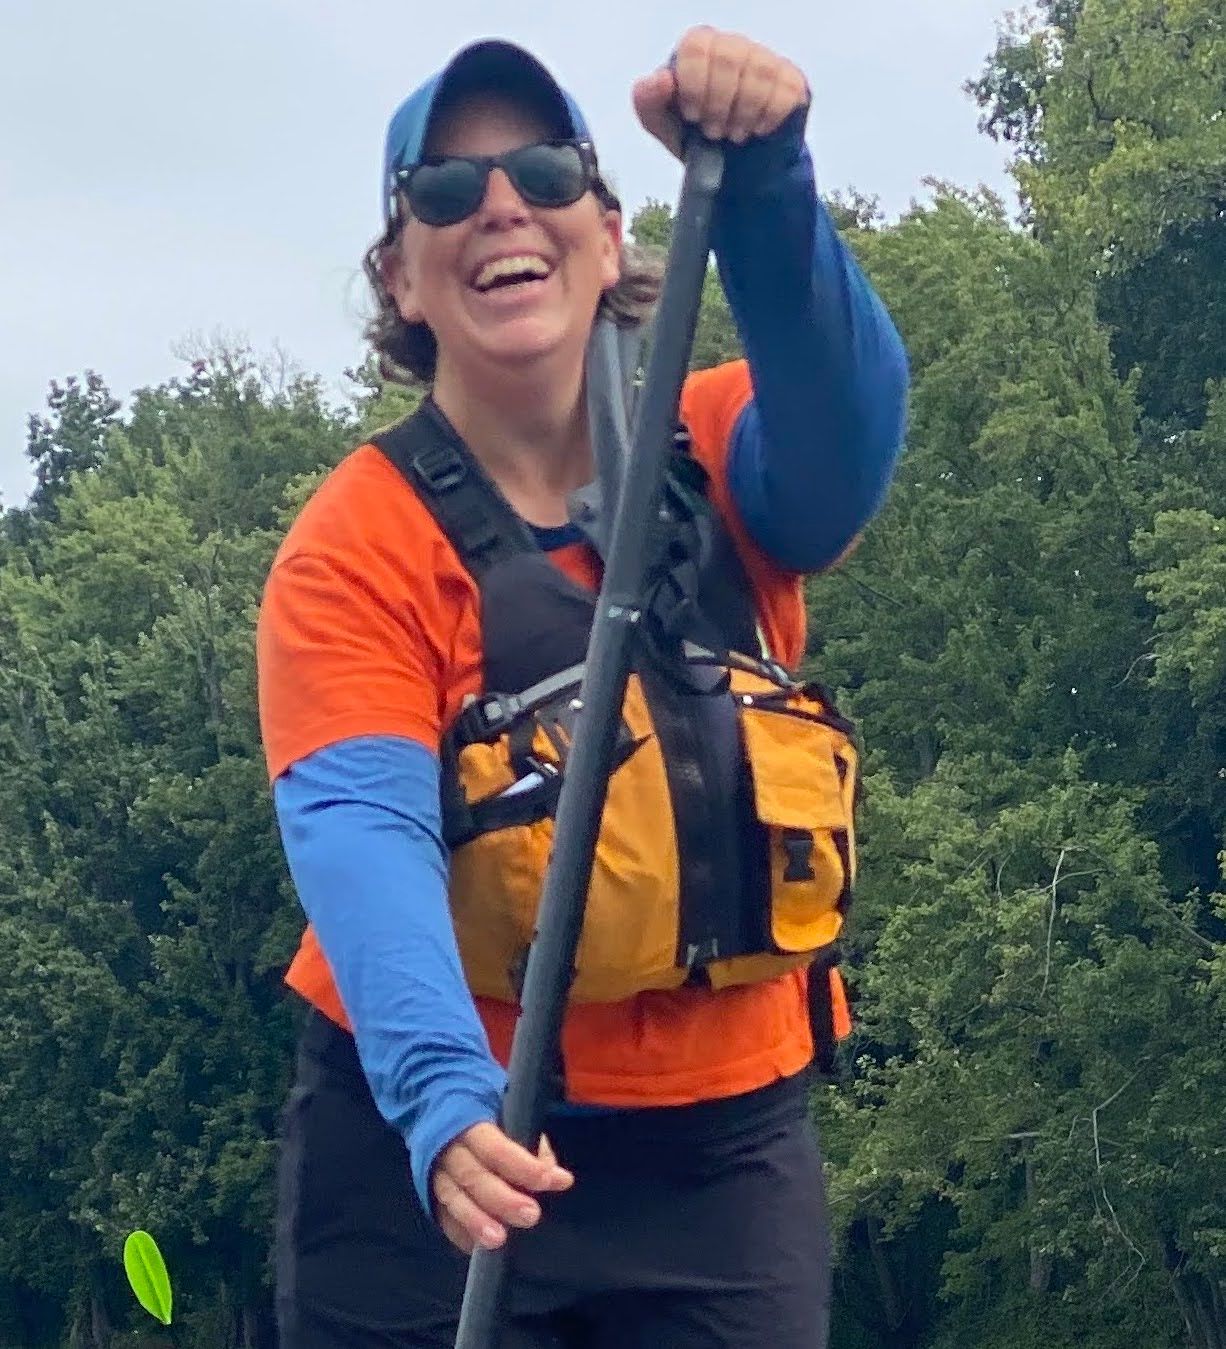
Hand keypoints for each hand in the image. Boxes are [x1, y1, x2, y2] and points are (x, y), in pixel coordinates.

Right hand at [431, 1120, 573, 1254]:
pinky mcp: (430, 1195)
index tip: (549, 1180)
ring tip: (498, 1240)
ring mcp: (435, 1174)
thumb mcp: (511, 1117)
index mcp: (470, 1122)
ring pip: (453, 1199)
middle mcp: (449, 1148)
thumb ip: (532, 1143)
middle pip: (473, 1176)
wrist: (440, 1116)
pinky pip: (443, 1217)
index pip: (496, 1148)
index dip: (522, 1166)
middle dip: (502, 1199)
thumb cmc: (487, 1118)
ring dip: (476, 1221)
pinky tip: (477, 1245)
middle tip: (531, 1215)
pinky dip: (461, 1232)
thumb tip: (551, 1173)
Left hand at [632, 27, 809, 159]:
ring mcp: (765, 59)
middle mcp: (733, 45)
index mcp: (700, 47)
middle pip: (728, 57)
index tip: (692, 115)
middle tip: (713, 132)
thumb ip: (647, 100)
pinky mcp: (791, 80)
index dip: (694, 84)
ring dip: (743, 114)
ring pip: (759, 73)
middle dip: (718, 103)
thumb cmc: (694, 136)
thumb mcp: (663, 124)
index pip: (697, 45)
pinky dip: (768, 117)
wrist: (734, 166)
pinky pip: (785, 91)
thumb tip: (662, 79)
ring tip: (734, 136)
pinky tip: (757, 131)